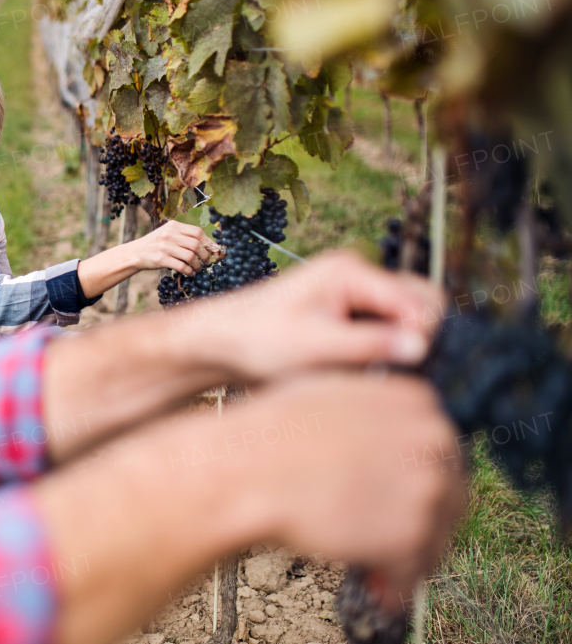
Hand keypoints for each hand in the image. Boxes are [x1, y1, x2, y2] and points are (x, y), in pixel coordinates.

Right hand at [129, 220, 219, 275]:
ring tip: (198, 268)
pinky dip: (189, 271)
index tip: (214, 250)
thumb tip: (209, 245)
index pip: (197, 232)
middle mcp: (170, 234)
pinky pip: (181, 266)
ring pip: (190, 256)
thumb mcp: (168, 234)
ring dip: (198, 265)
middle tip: (207, 262)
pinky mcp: (161, 259)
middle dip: (205, 255)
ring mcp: (165, 247)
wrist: (136, 252)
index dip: (209, 242)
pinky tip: (190, 273)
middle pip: (196, 245)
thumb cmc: (156, 244)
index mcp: (173, 225)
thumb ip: (184, 236)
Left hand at [178, 250, 444, 381]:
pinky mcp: (346, 310)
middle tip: (398, 371)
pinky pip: (385, 326)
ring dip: (402, 343)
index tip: (414, 368)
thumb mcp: (315, 347)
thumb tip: (422, 346)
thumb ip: (369, 345)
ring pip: (406, 316)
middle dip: (419, 336)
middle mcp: (357, 274)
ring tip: (378, 371)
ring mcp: (352, 291)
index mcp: (351, 272)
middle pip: (421, 302)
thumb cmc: (258, 340)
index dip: (424, 336)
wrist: (219, 341)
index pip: (419, 299)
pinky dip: (385, 347)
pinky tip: (366, 369)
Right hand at [237, 371, 463, 608]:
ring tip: (380, 569)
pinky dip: (398, 585)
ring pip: (437, 534)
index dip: (417, 479)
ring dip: (412, 555)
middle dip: (421, 520)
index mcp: (416, 400)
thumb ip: (373, 404)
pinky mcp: (411, 535)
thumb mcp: (331, 390)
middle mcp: (434, 440)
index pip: (440, 448)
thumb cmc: (273, 432)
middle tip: (391, 539)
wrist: (250, 468)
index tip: (401, 498)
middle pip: (448, 492)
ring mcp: (427, 488)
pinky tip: (378, 590)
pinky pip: (415, 569)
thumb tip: (383, 428)